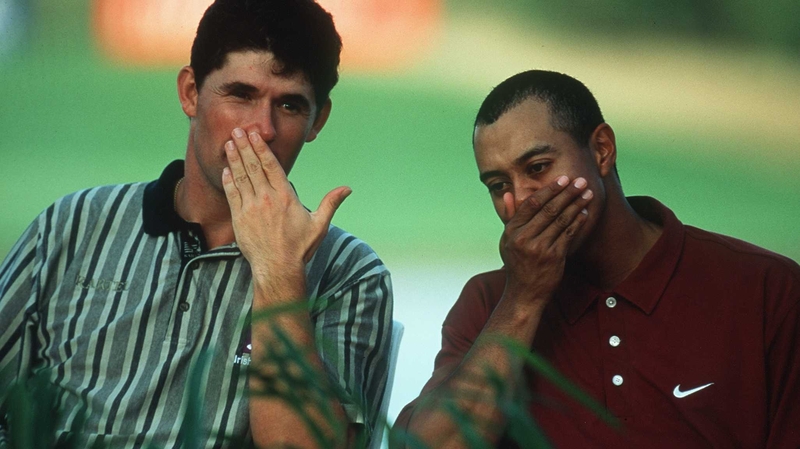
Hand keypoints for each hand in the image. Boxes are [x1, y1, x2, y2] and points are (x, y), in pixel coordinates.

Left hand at [222, 128, 350, 297]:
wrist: (278, 268)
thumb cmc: (300, 248)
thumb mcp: (319, 224)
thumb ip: (331, 203)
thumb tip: (347, 188)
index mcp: (285, 197)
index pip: (271, 165)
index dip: (261, 148)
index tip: (254, 135)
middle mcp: (267, 199)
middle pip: (253, 166)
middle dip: (244, 146)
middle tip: (237, 130)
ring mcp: (251, 208)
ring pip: (241, 177)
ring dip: (234, 159)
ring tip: (229, 143)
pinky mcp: (239, 219)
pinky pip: (232, 195)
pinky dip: (228, 180)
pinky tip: (225, 169)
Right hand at [499, 175, 592, 303]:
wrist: (524, 293)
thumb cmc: (517, 263)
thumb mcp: (507, 240)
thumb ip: (509, 216)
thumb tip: (508, 193)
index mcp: (511, 231)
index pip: (531, 204)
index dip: (549, 190)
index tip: (562, 179)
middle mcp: (524, 238)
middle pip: (549, 209)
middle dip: (567, 193)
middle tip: (581, 181)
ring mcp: (539, 248)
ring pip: (561, 220)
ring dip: (576, 205)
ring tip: (587, 193)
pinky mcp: (554, 257)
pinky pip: (569, 234)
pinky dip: (578, 221)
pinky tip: (584, 212)